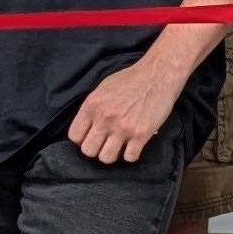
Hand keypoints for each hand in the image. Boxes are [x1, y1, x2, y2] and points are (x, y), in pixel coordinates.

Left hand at [65, 48, 192, 165]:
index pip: (74, 136)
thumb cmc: (130, 79)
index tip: (90, 137)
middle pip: (88, 151)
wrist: (158, 75)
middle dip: (95, 149)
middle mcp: (104, 118)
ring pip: (106, 158)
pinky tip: (133, 145)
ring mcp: (122, 128)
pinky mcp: (141, 134)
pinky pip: (129, 157)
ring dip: (112, 154)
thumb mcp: (102, 89)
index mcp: (92, 105)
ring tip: (118, 145)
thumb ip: (92, 108)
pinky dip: (131, 154)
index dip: (81, 140)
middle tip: (104, 143)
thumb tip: (86, 127)